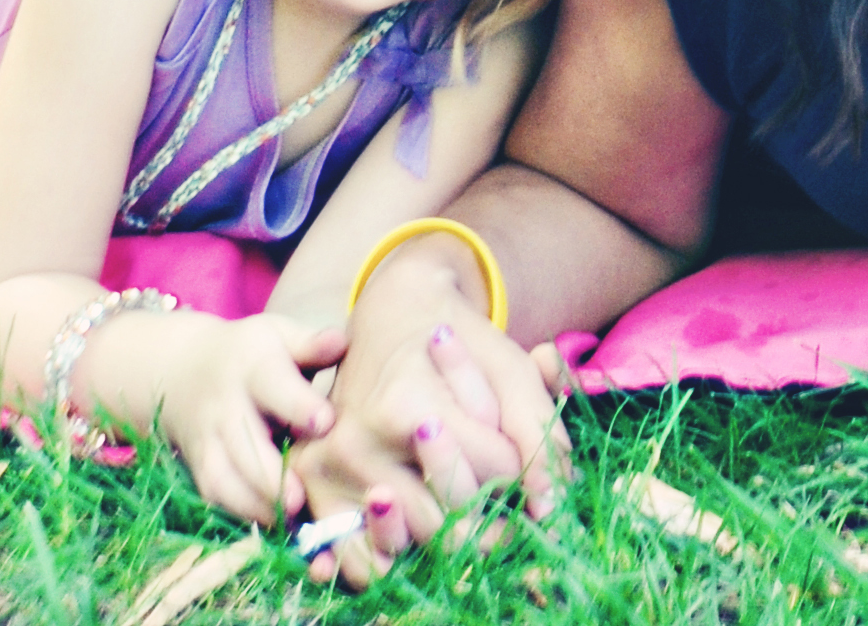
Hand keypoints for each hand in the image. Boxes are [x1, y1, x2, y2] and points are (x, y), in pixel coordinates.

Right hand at [120, 308, 345, 526]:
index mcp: (253, 365)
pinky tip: (276, 529)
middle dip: (271, 473)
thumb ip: (311, 345)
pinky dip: (245, 515)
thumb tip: (340, 341)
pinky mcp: (200, 469)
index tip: (325, 422)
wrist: (185, 371)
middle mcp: (225, 405)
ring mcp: (208, 440)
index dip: (298, 404)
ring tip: (293, 523)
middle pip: (244, 442)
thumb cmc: (254, 354)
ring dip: (258, 504)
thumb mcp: (280, 337)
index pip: (273, 384)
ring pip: (226, 478)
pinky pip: (218, 498)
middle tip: (302, 499)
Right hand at [294, 276, 572, 589]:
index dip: (523, 468)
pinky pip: (360, 555)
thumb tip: (552, 507)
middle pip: (452, 514)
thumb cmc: (458, 339)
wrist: (390, 311)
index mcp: (407, 405)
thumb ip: (536, 427)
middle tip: (502, 490)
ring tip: (467, 500)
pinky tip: (421, 529)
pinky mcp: (314, 489)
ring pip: (415, 540)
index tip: (522, 455)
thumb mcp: (507, 364)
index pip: (492, 469)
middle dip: (492, 507)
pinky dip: (394, 555)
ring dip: (451, 529)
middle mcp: (360, 442)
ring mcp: (331, 471)